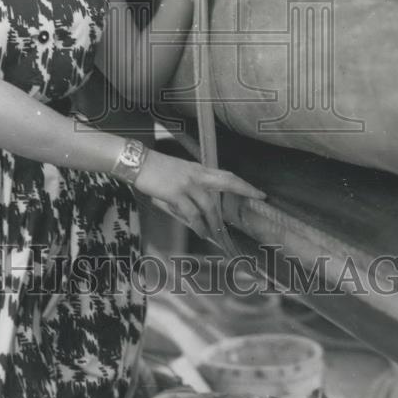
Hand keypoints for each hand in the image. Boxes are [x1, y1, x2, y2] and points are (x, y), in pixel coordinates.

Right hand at [134, 149, 264, 240]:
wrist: (138, 162)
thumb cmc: (155, 170)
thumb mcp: (178, 175)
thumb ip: (190, 191)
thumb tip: (198, 213)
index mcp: (198, 169)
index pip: (227, 176)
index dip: (244, 185)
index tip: (259, 193)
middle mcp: (197, 175)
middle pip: (224, 186)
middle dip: (240, 194)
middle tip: (253, 205)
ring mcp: (187, 184)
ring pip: (208, 206)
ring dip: (213, 223)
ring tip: (215, 235)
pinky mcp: (175, 193)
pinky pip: (192, 213)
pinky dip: (198, 225)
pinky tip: (201, 232)